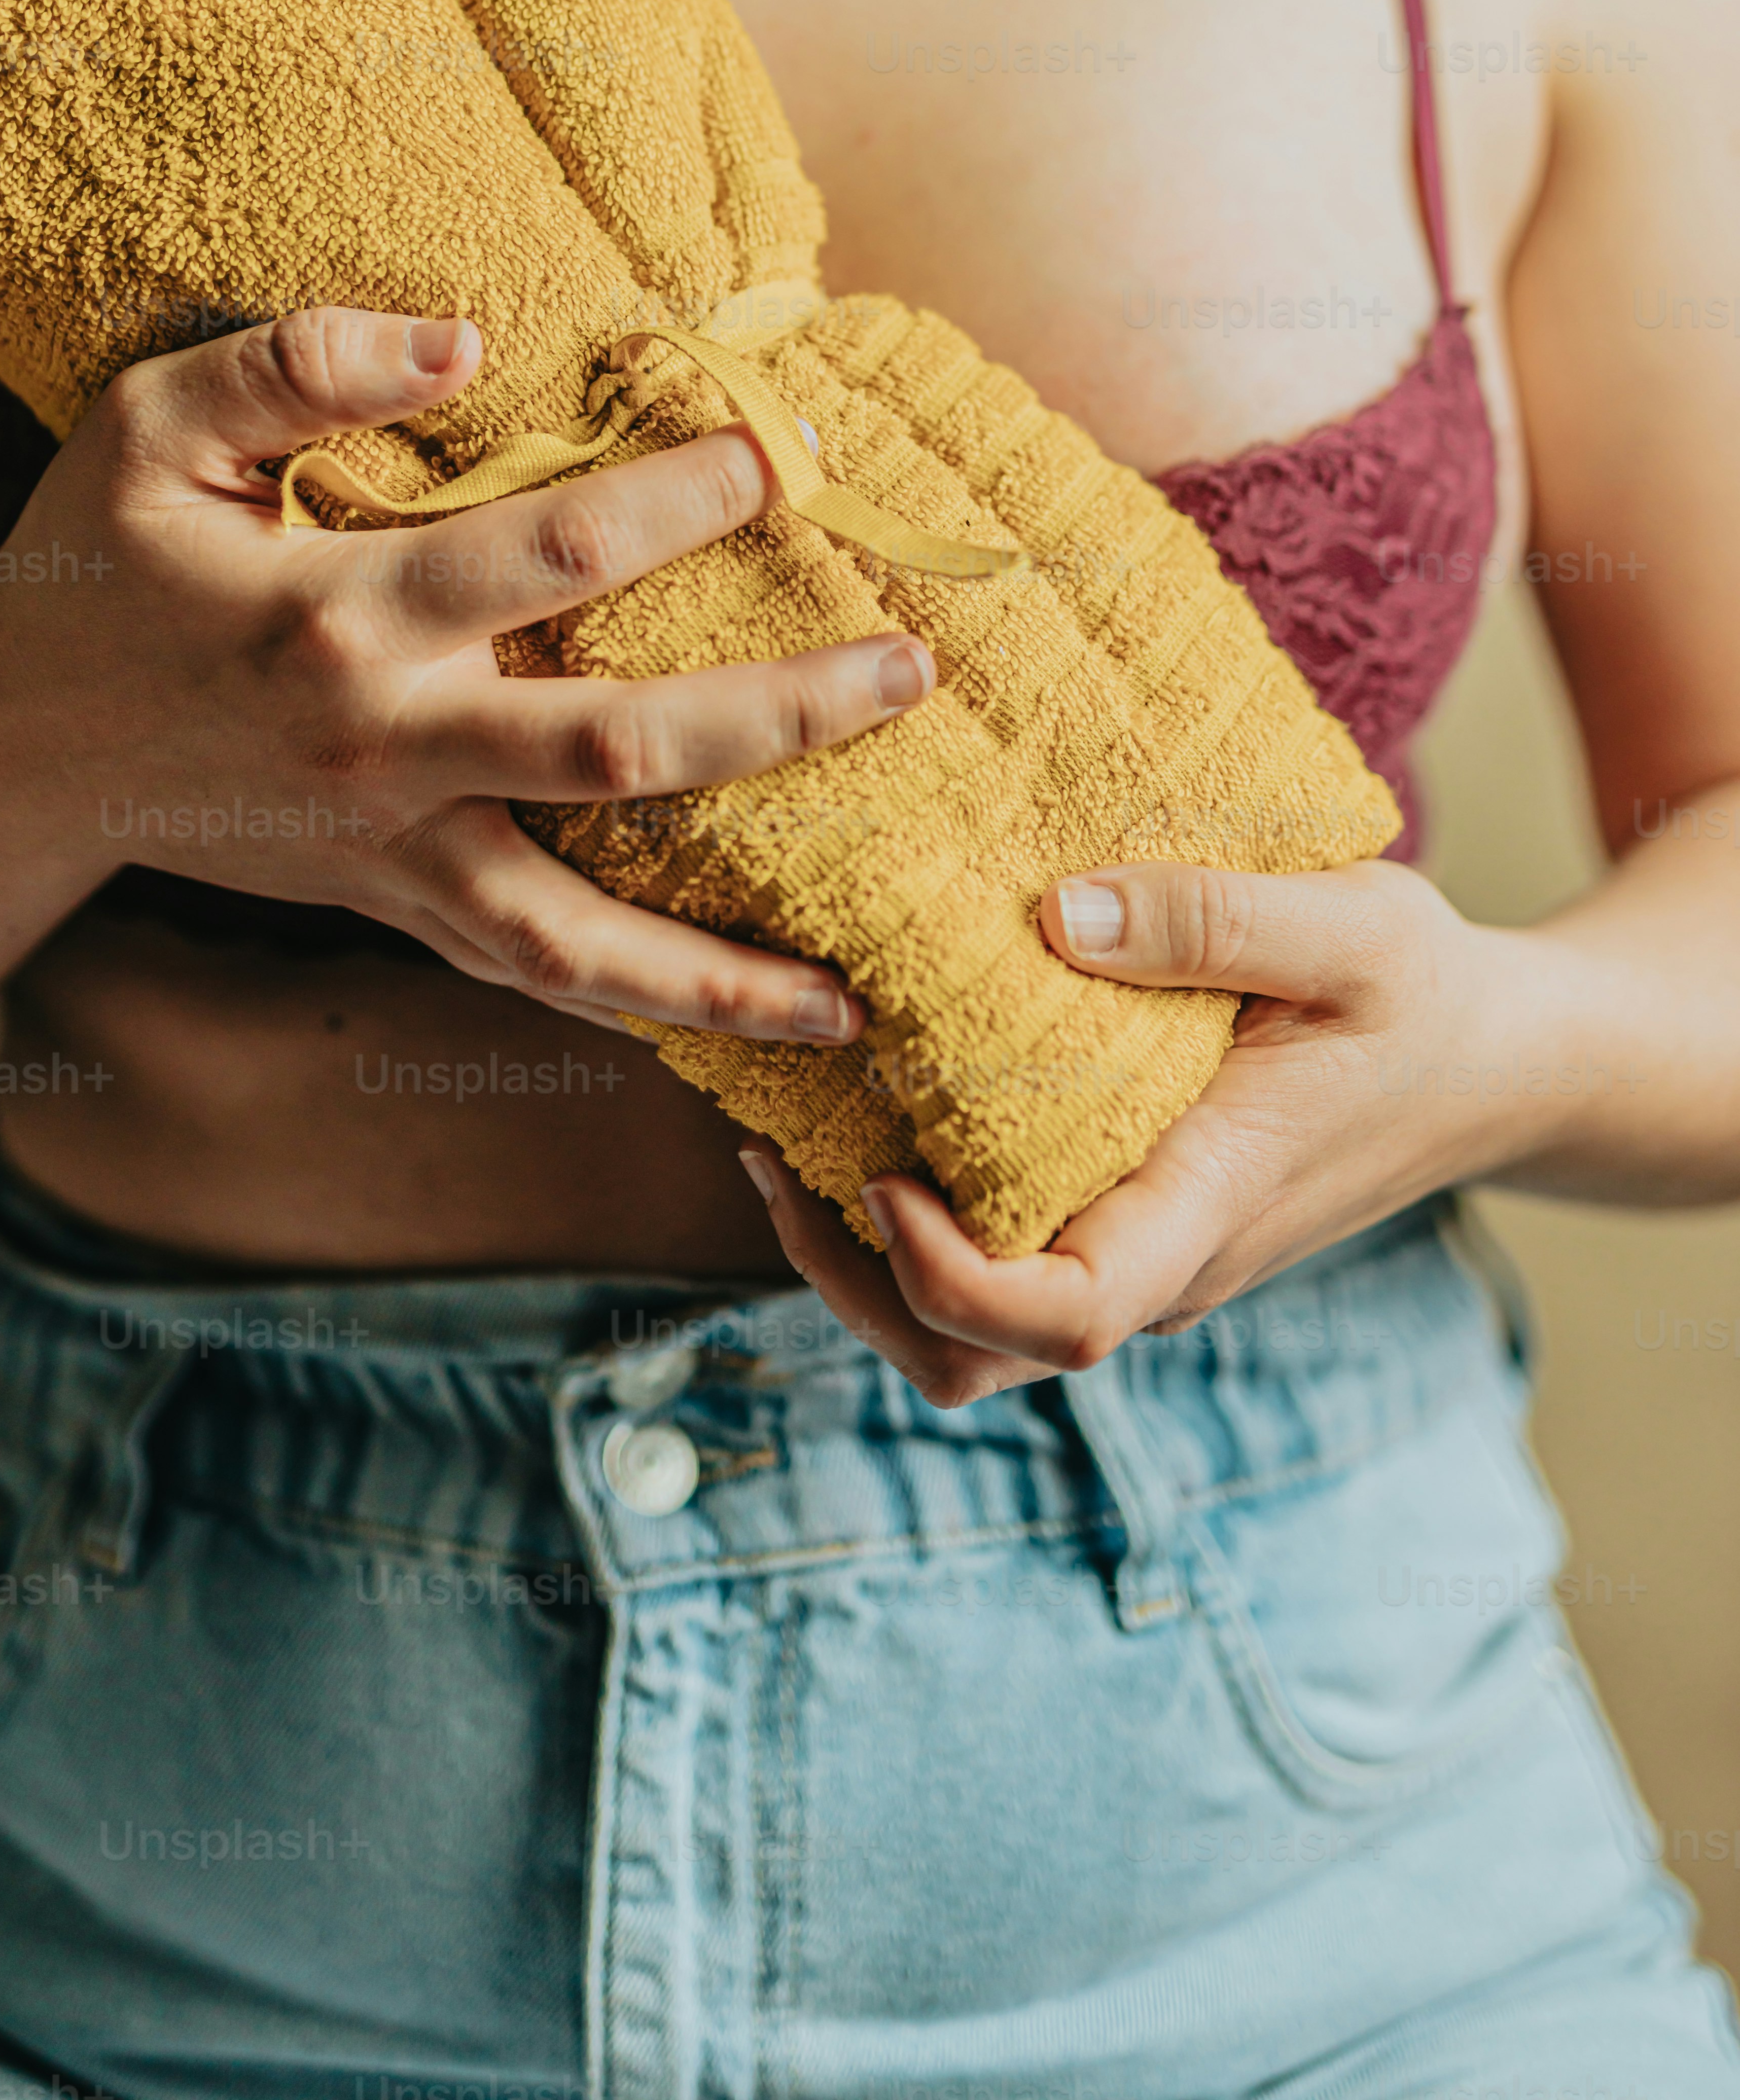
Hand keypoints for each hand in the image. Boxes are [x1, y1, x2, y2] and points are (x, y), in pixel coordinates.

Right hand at [0, 307, 931, 1041]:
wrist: (12, 750)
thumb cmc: (92, 565)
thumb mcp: (150, 425)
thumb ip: (297, 363)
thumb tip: (464, 337)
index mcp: (337, 613)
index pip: (552, 549)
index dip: (681, 495)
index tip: (787, 450)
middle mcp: (384, 747)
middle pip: (615, 748)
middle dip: (775, 716)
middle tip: (910, 672)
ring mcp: (390, 852)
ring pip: (582, 933)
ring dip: (724, 969)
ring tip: (860, 995)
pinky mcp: (390, 908)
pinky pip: (534, 978)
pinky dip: (642, 1010)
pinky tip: (755, 1025)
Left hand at [738, 855, 1578, 1406]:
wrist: (1498, 1062)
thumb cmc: (1428, 994)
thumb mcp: (1353, 926)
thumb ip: (1210, 917)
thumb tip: (1054, 913)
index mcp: (1208, 1206)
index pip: (1062, 1319)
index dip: (949, 1277)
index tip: (881, 1177)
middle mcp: (1159, 1257)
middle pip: (974, 1357)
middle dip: (854, 1285)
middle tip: (772, 1153)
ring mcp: (1139, 1251)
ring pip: (969, 1334)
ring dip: (861, 1262)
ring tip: (785, 1139)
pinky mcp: (1125, 1218)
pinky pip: (999, 1262)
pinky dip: (909, 1217)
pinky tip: (863, 1109)